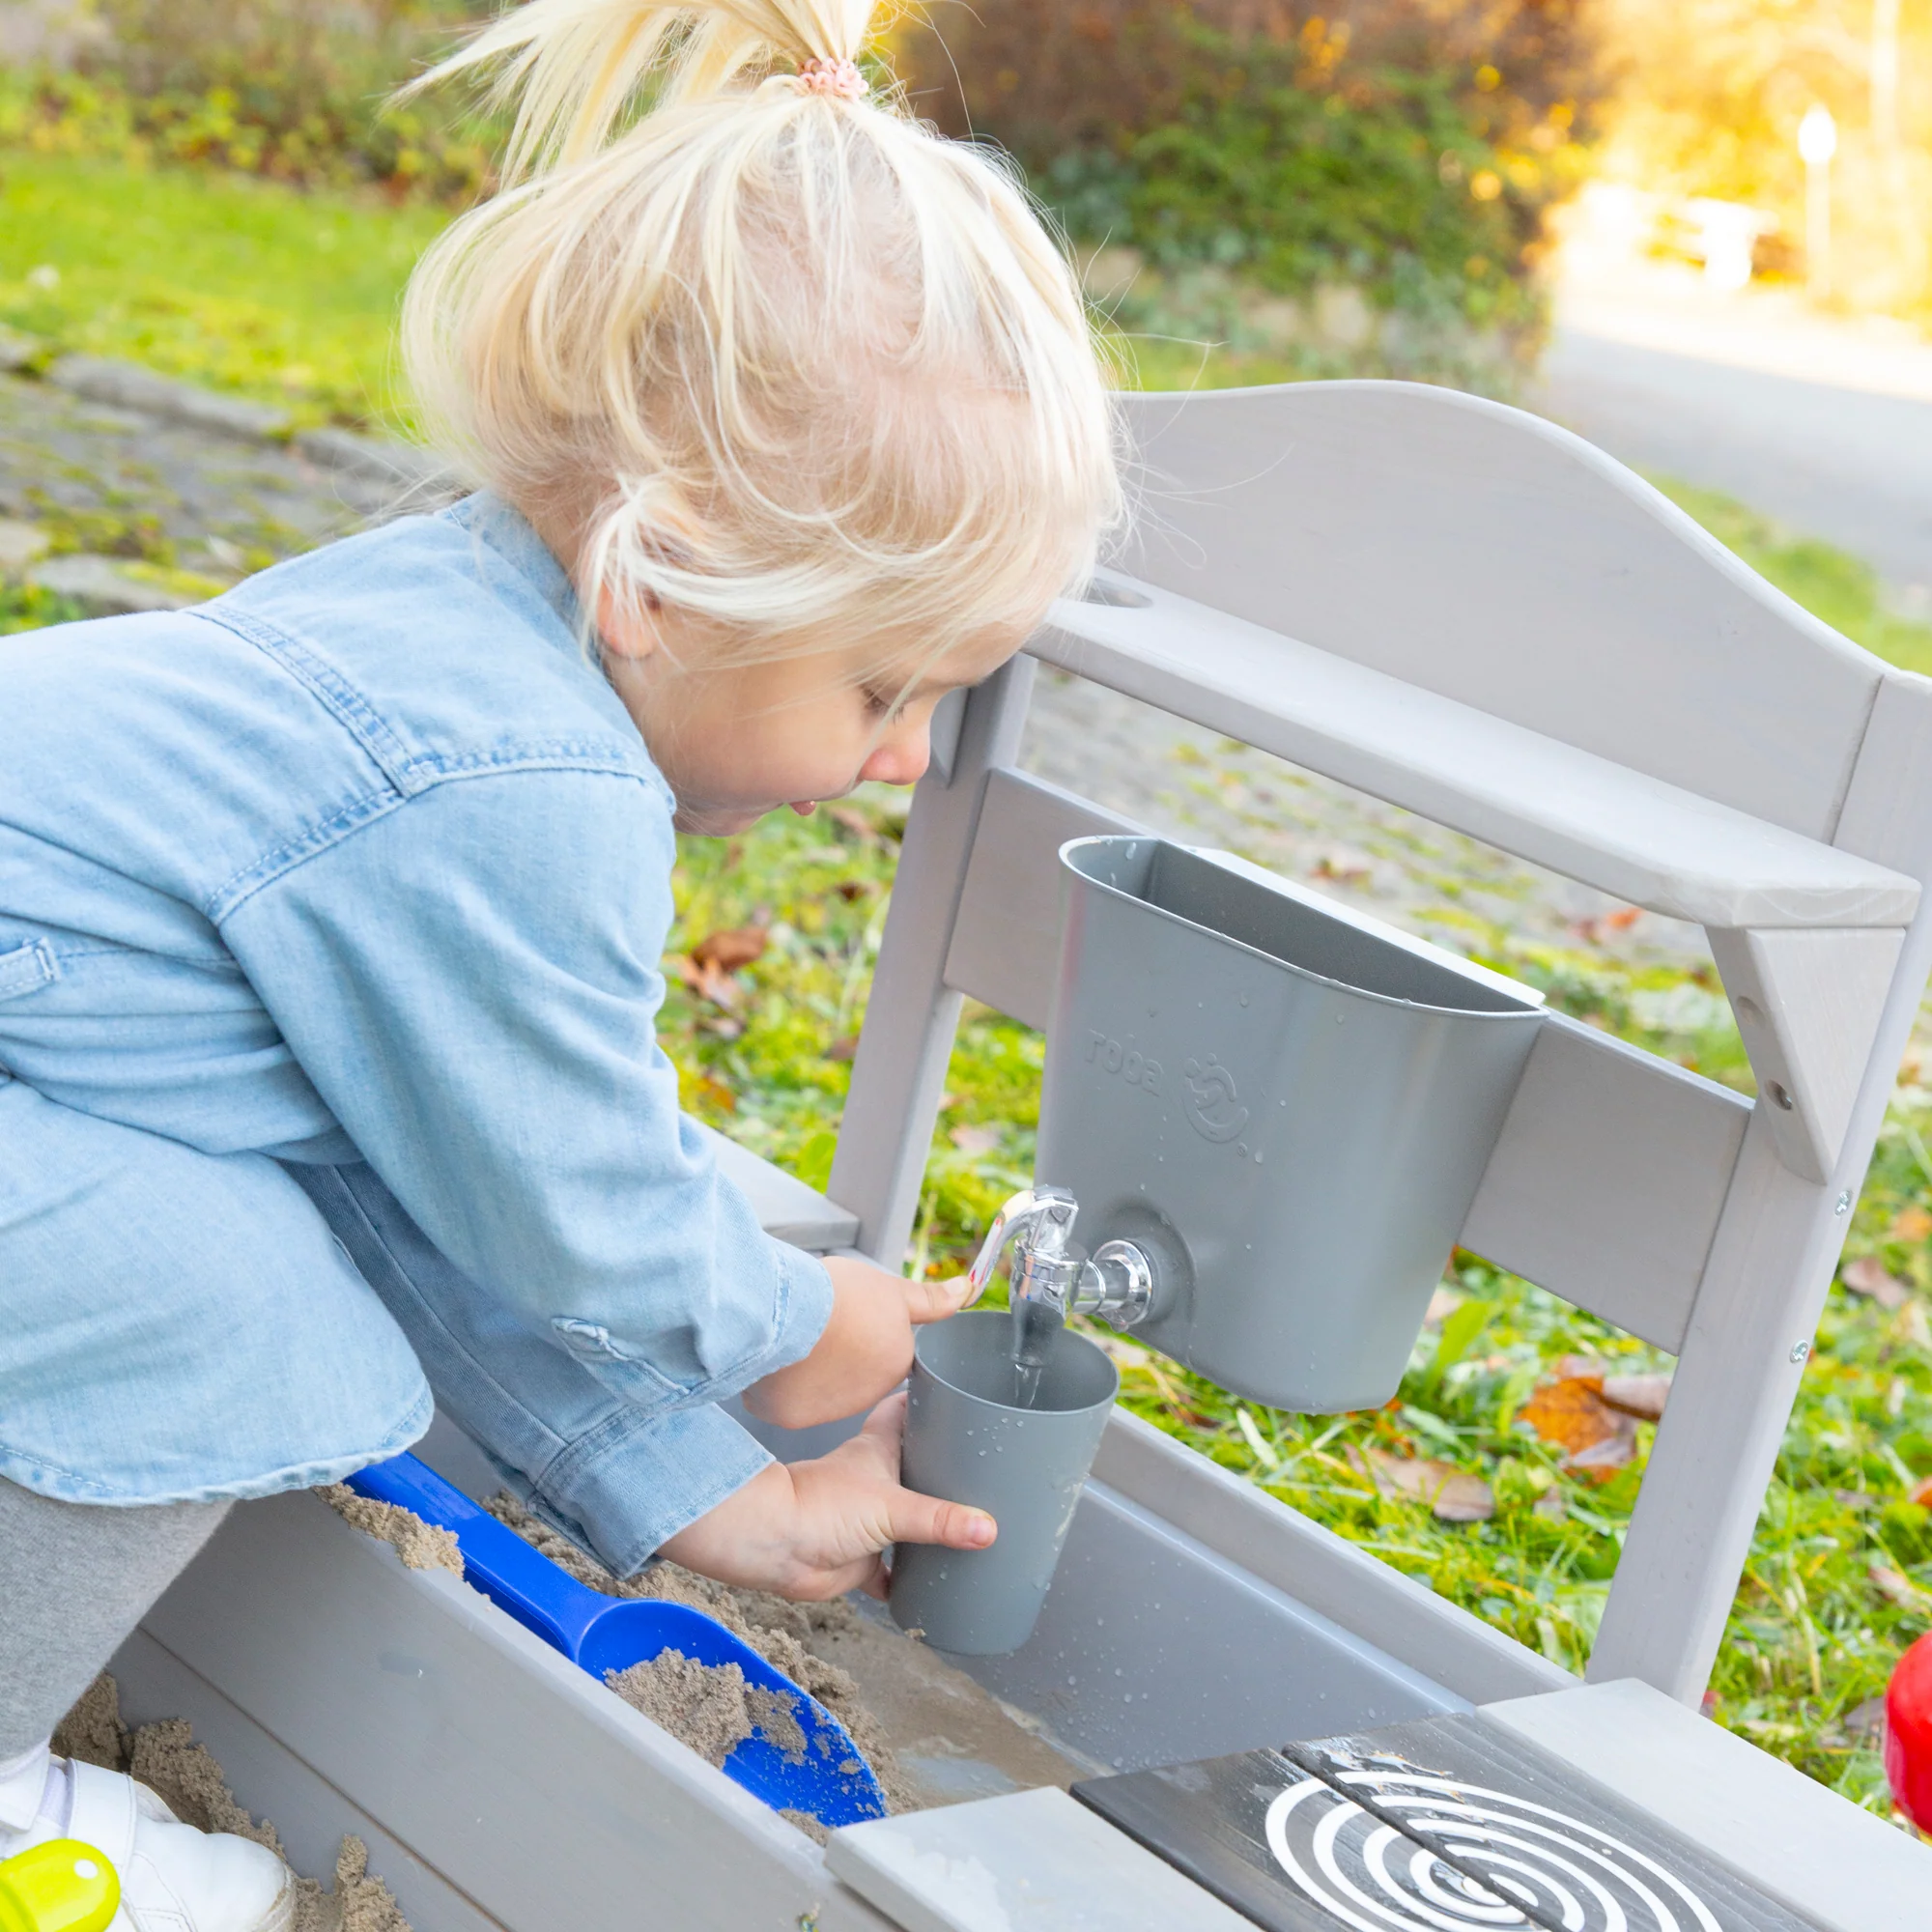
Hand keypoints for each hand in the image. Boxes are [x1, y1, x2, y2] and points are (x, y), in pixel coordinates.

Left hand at [658, 1394, 994, 1598]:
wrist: (774, 1546)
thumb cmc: (821, 1506)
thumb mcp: (891, 1506)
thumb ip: (940, 1519)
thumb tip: (988, 1528)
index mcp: (878, 1450)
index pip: (904, 1410)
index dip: (926, 1399)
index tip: (957, 1391)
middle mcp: (874, 1480)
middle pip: (912, 1464)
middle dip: (940, 1467)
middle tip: (981, 1467)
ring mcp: (867, 1519)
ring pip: (905, 1517)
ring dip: (928, 1523)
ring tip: (970, 1524)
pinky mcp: (860, 1557)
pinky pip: (890, 1570)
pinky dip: (908, 1578)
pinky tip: (933, 1583)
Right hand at [743, 1254, 969, 1430]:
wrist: (790, 1313)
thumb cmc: (839, 1297)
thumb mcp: (891, 1290)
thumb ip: (927, 1300)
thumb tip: (964, 1291)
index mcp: (895, 1362)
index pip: (883, 1355)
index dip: (864, 1335)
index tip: (849, 1322)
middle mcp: (867, 1395)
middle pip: (849, 1374)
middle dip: (835, 1355)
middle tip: (820, 1326)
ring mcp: (830, 1409)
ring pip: (816, 1389)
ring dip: (809, 1371)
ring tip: (798, 1339)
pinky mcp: (795, 1416)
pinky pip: (787, 1401)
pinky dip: (780, 1385)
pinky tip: (777, 1361)